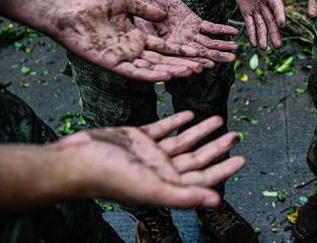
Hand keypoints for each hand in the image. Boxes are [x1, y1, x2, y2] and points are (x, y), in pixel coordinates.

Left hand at [50, 0, 204, 80]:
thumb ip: (143, 10)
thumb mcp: (123, 2)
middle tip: (203, 67)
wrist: (67, 12)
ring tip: (190, 73)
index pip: (165, 48)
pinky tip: (166, 76)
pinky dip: (150, 75)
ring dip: (171, 71)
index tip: (200, 52)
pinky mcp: (112, 64)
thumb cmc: (92, 5)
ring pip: (152, 68)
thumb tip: (164, 14)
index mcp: (137, 38)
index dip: (182, 51)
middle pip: (163, 60)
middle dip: (183, 64)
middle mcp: (132, 50)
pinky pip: (135, 72)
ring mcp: (123, 58)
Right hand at [54, 111, 244, 207]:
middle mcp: (161, 170)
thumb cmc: (110, 178)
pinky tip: (189, 113)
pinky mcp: (136, 137)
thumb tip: (216, 202)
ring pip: (182, 141)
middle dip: (217, 147)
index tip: (242, 157)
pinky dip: (176, 121)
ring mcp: (149, 153)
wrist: (75, 160)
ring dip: (200, 131)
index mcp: (166, 185)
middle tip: (236, 135)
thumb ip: (183, 195)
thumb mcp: (151, 187)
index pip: (203, 178)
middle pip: (197, 158)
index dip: (223, 169)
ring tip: (219, 119)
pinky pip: (162, 128)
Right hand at [132, 0, 238, 67]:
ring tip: (236, 48)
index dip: (197, 61)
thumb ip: (151, 36)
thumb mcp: (143, 26)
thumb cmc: (140, 13)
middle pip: (202, 53)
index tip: (209, 65)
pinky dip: (223, 30)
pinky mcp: (195, 22)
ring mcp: (189, 34)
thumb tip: (160, 44)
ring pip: (209, 42)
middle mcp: (182, 44)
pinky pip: (212, 28)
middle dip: (216, 56)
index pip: (185, 58)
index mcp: (169, 49)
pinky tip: (234, 32)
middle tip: (231, 59)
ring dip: (223, 45)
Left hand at [230, 0, 285, 49]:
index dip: (280, 14)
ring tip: (263, 49)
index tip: (282, 24)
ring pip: (261, 24)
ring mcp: (257, 7)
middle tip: (277, 46)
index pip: (276, 4)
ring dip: (263, 37)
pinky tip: (253, 43)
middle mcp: (266, 2)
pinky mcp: (247, 11)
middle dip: (274, 32)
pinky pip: (250, 23)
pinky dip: (251, 33)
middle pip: (272, 19)